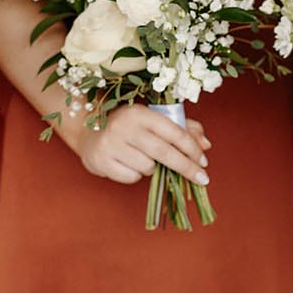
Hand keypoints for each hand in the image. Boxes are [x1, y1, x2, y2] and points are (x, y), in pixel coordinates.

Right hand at [59, 105, 211, 186]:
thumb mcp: (155, 119)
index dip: (193, 149)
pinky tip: (127, 163)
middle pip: (164, 153)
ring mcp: (110, 144)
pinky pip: (131, 177)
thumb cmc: (129, 125)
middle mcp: (124, 126)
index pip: (174, 132)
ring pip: (147, 167)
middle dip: (186, 167)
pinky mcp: (100, 161)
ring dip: (153, 168)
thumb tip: (206, 145)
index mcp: (140, 113)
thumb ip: (183, 128)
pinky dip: (136, 175)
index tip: (204, 162)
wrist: (86, 128)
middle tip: (202, 179)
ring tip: (143, 157)